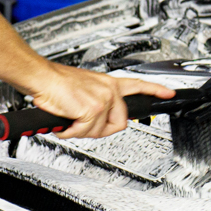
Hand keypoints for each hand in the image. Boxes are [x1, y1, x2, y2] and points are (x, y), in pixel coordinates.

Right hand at [19, 63, 175, 138]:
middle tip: (82, 123)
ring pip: (100, 131)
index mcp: (108, 83)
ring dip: (81, 130)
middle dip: (100, 129)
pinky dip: (71, 131)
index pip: (138, 85)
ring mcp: (102, 100)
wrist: (42, 78)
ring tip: (70, 118)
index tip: (169, 93)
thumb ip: (96, 102)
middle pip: (119, 123)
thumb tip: (96, 120)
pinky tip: (65, 121)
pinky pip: (85, 132)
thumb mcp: (83, 90)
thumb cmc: (56, 84)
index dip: (155, 90)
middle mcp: (109, 90)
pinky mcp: (93, 109)